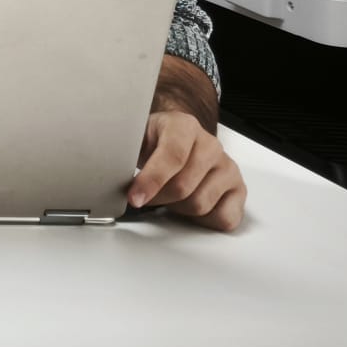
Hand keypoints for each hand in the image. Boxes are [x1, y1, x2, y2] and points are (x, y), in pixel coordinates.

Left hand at [131, 110, 246, 229]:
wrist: (176, 137)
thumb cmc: (154, 141)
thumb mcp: (136, 136)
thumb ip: (125, 150)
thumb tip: (107, 170)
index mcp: (184, 125)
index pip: (172, 156)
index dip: (151, 181)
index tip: (134, 198)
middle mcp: (210, 145)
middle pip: (184, 187)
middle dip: (159, 198)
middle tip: (145, 196)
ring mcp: (227, 167)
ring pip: (201, 205)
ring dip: (179, 208)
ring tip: (169, 195)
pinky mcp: (239, 189)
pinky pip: (225, 217)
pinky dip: (203, 220)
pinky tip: (188, 206)